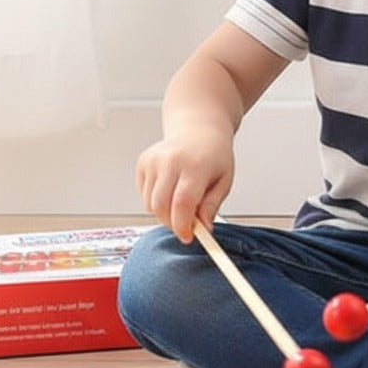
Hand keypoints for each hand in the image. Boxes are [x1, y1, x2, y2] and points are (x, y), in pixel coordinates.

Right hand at [135, 120, 234, 240]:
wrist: (198, 131)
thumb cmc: (214, 155)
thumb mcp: (224, 180)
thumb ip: (212, 205)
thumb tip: (204, 228)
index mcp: (195, 165)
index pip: (182, 203)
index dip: (183, 226)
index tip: (188, 237)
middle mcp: (171, 160)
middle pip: (161, 206)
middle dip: (172, 223)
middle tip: (186, 225)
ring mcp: (154, 160)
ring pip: (150, 204)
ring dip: (164, 213)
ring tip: (181, 202)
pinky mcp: (143, 163)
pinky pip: (144, 195)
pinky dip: (156, 201)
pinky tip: (170, 189)